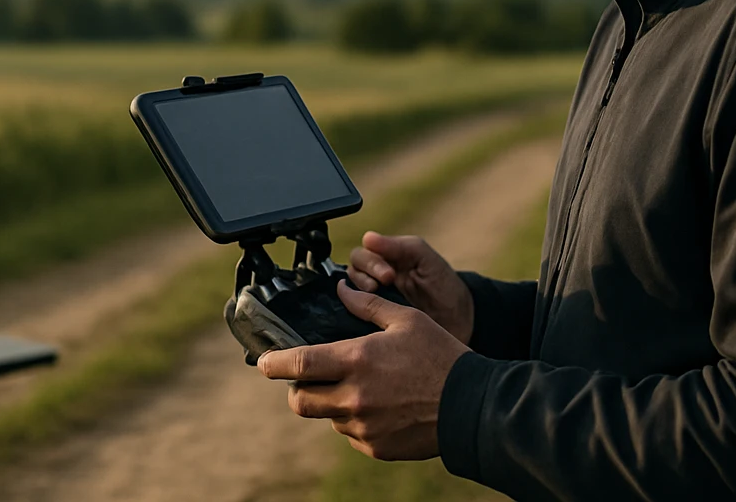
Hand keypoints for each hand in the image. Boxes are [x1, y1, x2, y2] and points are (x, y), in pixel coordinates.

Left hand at [258, 281, 469, 459]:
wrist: (471, 406)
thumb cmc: (441, 356)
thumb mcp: (407, 320)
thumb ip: (369, 305)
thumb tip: (343, 289)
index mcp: (357, 360)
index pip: (298, 364)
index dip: (274, 363)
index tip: (264, 362)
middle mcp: (354, 397)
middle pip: (300, 401)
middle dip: (297, 389)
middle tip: (307, 378)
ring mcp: (363, 426)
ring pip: (327, 417)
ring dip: (331, 404)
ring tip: (359, 388)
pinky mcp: (375, 447)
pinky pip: (351, 435)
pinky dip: (355, 421)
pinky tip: (380, 406)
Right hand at [348, 231, 473, 343]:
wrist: (459, 322)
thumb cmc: (444, 286)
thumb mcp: (426, 259)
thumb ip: (398, 246)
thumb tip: (368, 237)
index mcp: (387, 259)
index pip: (362, 254)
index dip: (371, 262)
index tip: (389, 274)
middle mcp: (376, 278)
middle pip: (352, 270)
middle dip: (365, 275)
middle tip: (385, 283)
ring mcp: (375, 300)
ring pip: (350, 291)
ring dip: (359, 291)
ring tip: (378, 296)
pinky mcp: (375, 320)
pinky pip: (354, 314)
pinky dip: (355, 311)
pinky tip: (366, 312)